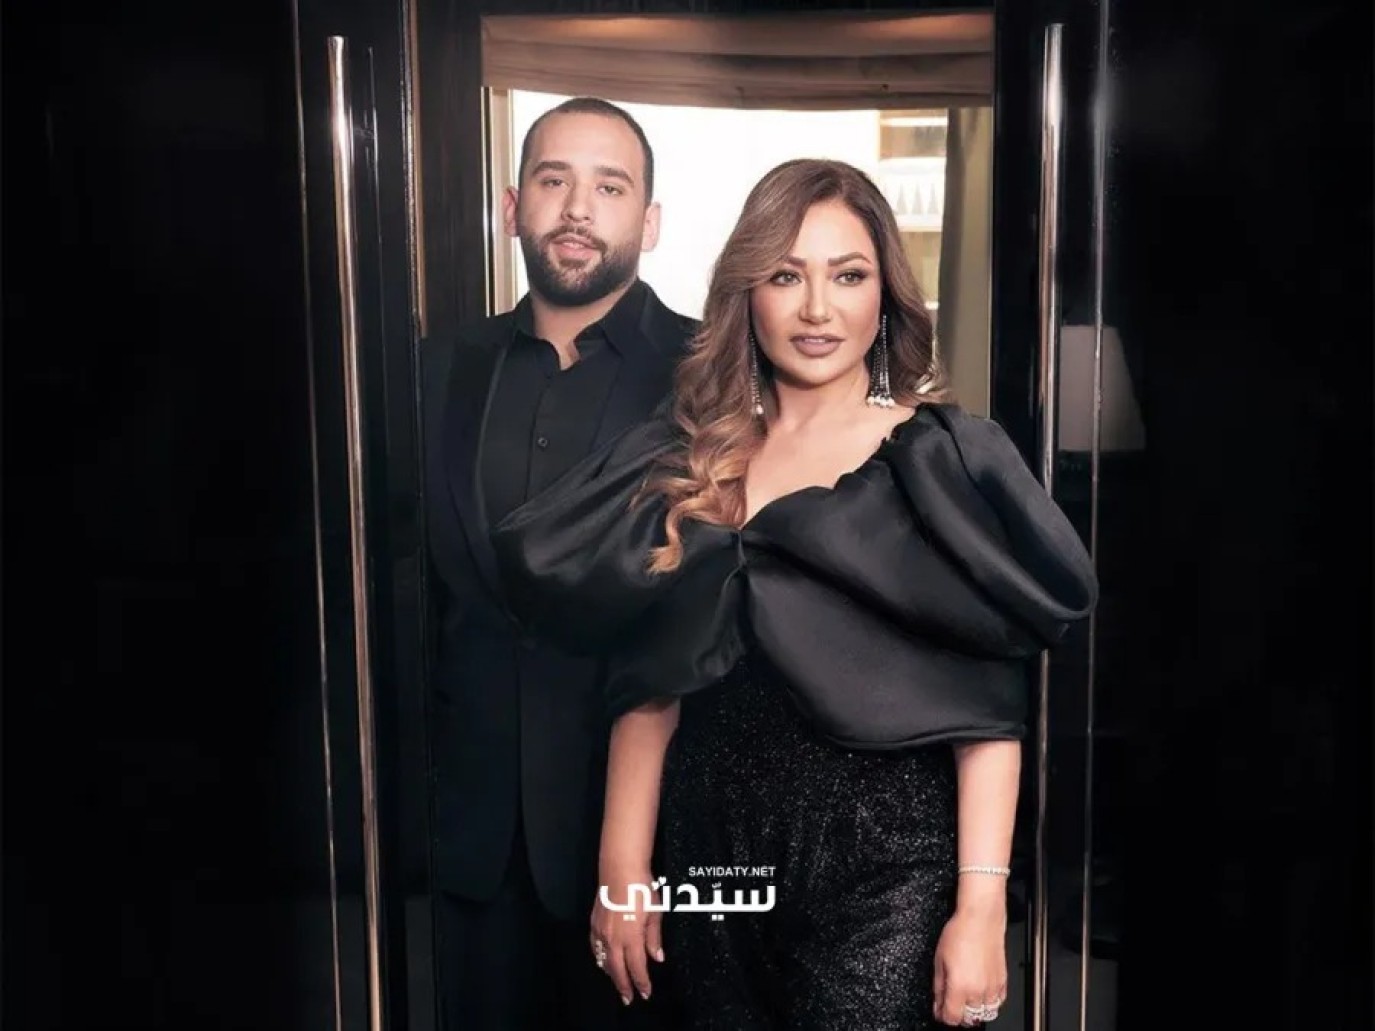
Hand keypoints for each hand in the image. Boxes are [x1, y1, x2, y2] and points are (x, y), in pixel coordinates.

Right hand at [589, 863, 665, 1005]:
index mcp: (631, 938)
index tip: (646, 993)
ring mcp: (601, 932)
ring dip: (611, 974)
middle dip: (624, 986)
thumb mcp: (655, 913)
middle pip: (618, 970)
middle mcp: (614, 939)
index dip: (642, 983)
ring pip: (604, 961)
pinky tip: (603, 959)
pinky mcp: (594, 923)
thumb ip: (654, 938)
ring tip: (618, 982)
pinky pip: (594, 947)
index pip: (637, 968)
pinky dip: (599, 957)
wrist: (619, 870)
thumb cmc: (641, 888)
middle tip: (629, 999)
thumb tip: (657, 957)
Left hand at [932, 898, 1007, 1025]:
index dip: (943, 1015)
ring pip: (985, 1013)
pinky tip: (981, 992)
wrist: (981, 920)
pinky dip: (989, 1002)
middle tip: (950, 1001)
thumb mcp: (939, 960)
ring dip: (974, 1010)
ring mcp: (992, 987)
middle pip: (968, 1018)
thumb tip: (938, 1002)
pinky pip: (998, 1002)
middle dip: (957, 1013)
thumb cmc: (960, 934)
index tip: (940, 1009)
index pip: (952, 1017)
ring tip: (966, 998)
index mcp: (960, 987)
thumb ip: (938, 986)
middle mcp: (978, 991)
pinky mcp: (1003, 981)